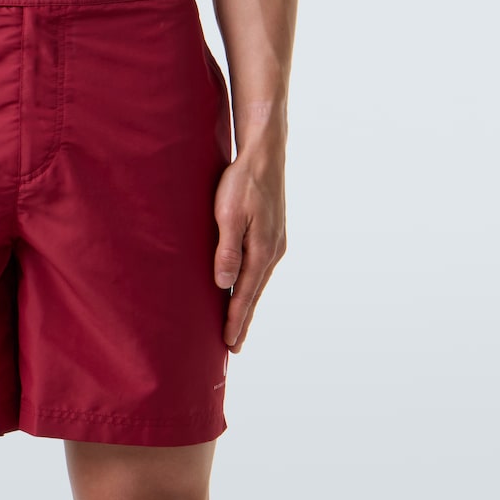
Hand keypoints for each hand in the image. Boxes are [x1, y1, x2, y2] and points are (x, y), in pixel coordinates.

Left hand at [212, 147, 285, 352]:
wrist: (264, 154)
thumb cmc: (243, 181)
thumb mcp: (230, 214)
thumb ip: (227, 250)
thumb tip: (225, 285)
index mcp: (262, 250)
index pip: (246, 294)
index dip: (236, 319)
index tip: (230, 344)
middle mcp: (273, 251)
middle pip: (255, 292)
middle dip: (243, 318)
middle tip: (233, 345)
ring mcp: (274, 242)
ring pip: (258, 279)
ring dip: (247, 301)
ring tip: (237, 322)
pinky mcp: (271, 232)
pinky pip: (259, 266)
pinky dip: (251, 282)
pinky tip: (245, 286)